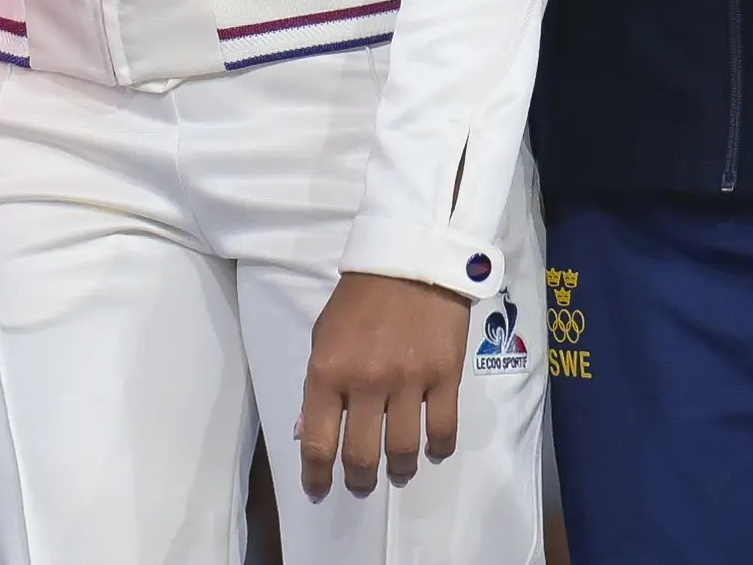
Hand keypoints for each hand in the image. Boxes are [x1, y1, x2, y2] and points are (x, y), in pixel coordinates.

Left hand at [296, 272, 471, 501]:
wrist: (410, 262)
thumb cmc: (358, 299)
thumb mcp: (322, 336)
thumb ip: (316, 385)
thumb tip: (307, 431)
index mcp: (327, 371)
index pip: (317, 441)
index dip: (316, 475)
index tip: (317, 490)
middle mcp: (366, 382)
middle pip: (361, 455)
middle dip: (359, 479)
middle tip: (361, 482)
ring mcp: (408, 381)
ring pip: (403, 450)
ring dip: (398, 469)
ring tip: (397, 470)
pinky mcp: (445, 377)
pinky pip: (443, 431)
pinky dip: (437, 449)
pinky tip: (431, 450)